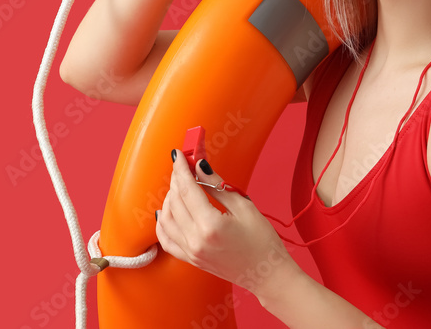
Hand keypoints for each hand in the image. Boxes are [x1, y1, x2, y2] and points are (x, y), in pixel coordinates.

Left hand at [155, 148, 294, 295]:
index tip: (179, 154)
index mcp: (210, 226)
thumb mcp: (244, 206)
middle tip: (183, 166)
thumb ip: (217, 186)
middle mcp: (196, 240)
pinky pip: (166, 240)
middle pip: (174, 202)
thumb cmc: (262, 242)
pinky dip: (162, 223)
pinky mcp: (191, 260)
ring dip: (168, 198)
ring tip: (179, 186)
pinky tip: (166, 211)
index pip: (187, 190)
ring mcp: (191, 252)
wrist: (268, 275)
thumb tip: (200, 166)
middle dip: (176, 179)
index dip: (181, 169)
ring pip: (166, 219)